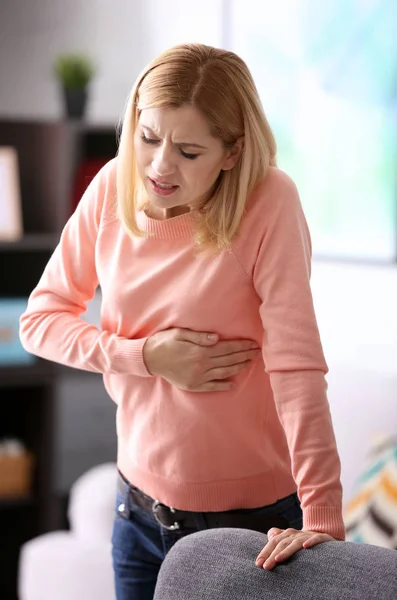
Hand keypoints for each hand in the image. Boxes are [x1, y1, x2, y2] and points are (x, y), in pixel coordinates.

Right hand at [143, 327, 259, 391]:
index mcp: (200, 351)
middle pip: (229, 360)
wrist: (149, 359)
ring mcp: (198, 377)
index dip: (242, 346)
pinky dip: (223, 385)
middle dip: (245, 355)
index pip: (227, 347)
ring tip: (249, 363)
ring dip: (238, 367)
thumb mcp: (180, 333)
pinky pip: (212, 386)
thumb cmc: (164, 342)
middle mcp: (201, 365)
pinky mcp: (193, 385)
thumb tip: (217, 338)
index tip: (253, 344)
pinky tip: (233, 383)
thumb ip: (199, 336)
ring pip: (223, 372)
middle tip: (258, 352)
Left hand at [255, 528, 334, 569]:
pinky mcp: (323, 538)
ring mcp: (309, 535)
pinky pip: (317, 538)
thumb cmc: (304, 542)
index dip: (265, 552)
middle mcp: (297, 534)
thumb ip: (280, 539)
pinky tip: (305, 547)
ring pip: (296, 542)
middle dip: (272, 555)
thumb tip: (270, 536)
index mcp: (288, 534)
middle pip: (282, 543)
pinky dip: (311, 541)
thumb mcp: (291, 541)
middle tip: (265, 567)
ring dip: (287, 550)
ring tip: (278, 559)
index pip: (274, 541)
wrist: (326, 538)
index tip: (258, 564)